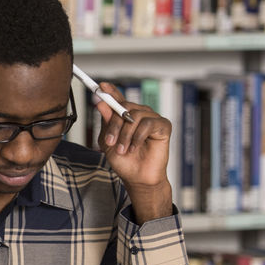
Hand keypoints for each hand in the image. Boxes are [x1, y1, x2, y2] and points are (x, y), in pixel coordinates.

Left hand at [92, 81, 173, 220]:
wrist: (137, 178)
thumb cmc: (125, 161)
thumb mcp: (108, 141)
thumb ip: (106, 122)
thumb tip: (101, 103)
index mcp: (126, 116)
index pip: (118, 99)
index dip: (110, 91)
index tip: (101, 86)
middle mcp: (140, 114)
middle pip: (124, 106)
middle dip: (114, 124)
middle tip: (110, 141)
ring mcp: (152, 118)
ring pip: (135, 115)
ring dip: (125, 135)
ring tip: (123, 149)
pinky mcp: (163, 126)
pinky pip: (148, 124)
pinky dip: (138, 137)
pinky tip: (135, 147)